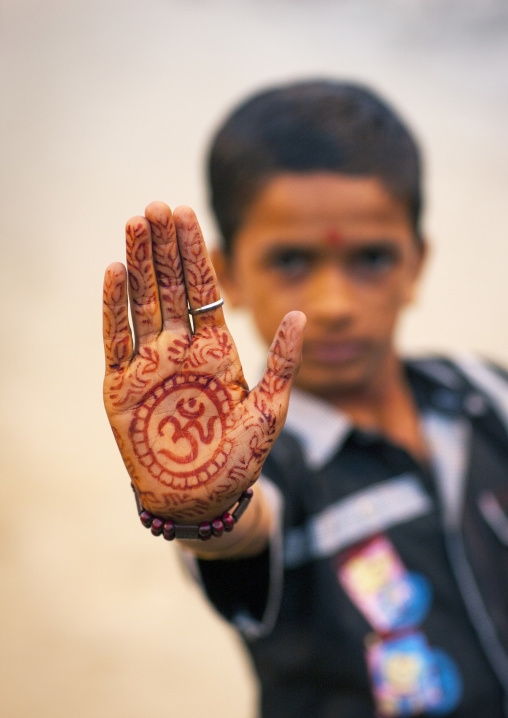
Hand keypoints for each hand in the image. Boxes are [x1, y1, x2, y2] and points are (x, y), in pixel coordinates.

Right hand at [103, 202, 304, 521]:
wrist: (202, 498)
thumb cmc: (238, 458)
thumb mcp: (270, 410)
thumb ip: (283, 363)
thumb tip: (303, 313)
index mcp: (215, 350)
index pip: (204, 290)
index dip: (195, 253)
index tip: (188, 215)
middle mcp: (180, 350)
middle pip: (169, 287)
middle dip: (164, 247)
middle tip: (158, 206)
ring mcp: (149, 365)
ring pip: (142, 303)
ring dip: (138, 264)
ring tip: (135, 224)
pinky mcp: (122, 387)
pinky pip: (115, 340)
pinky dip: (114, 307)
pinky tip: (115, 272)